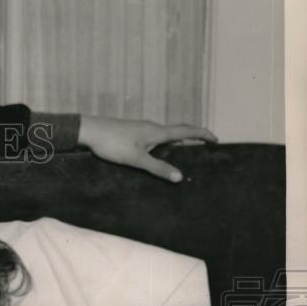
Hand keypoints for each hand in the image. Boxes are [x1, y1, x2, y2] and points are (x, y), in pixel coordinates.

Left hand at [78, 115, 216, 182]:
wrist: (89, 131)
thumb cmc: (112, 144)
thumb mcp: (137, 159)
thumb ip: (158, 168)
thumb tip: (179, 177)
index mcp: (158, 132)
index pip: (187, 131)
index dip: (203, 135)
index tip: (216, 140)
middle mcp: (152, 128)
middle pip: (178, 132)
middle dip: (193, 138)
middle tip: (204, 145)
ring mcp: (141, 129)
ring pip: (165, 135)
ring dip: (177, 142)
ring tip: (185, 152)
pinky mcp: (132, 133)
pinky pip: (154, 138)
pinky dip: (163, 144)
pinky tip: (157, 153)